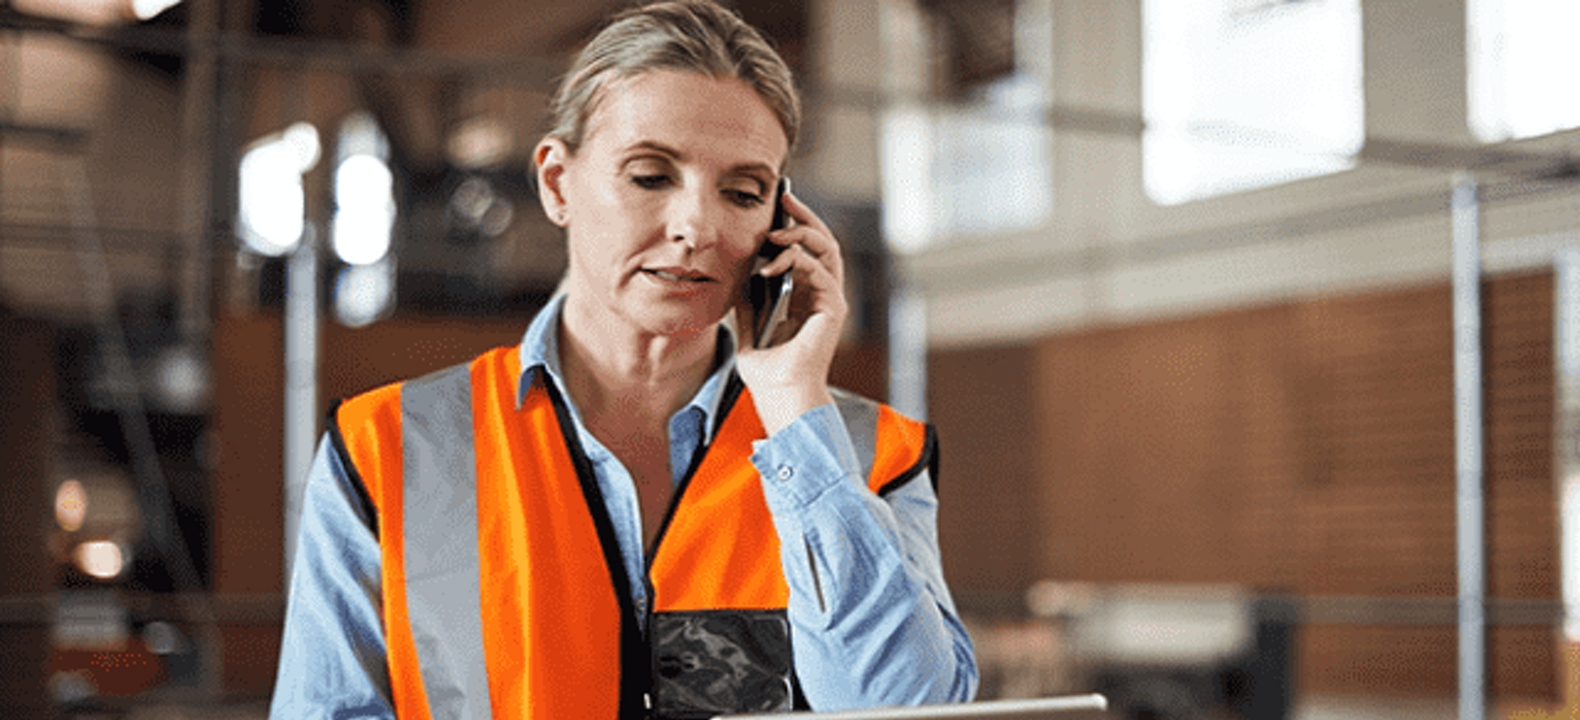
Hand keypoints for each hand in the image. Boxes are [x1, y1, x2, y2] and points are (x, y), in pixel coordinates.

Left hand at [734, 188, 844, 434]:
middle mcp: (822, 295)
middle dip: (805, 217)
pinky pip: (821, 271)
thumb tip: (737, 272)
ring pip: (828, 250)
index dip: (795, 226)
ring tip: (776, 230)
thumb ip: (748, 298)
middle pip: (823, 243)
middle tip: (786, 198)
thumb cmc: (767, 370)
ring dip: (803, 233)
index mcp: (806, 297)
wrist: (778, 393)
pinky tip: (772, 264)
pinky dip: (797, 261)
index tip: (776, 207)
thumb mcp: (748, 324)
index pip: (807, 250)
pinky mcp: (833, 309)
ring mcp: (830, 301)